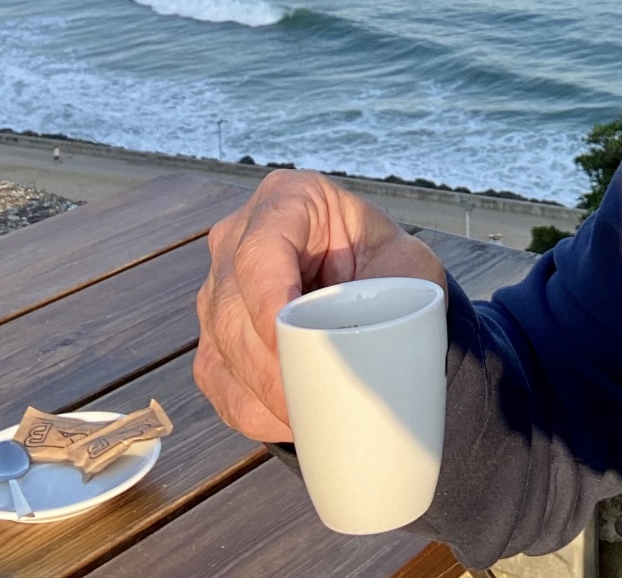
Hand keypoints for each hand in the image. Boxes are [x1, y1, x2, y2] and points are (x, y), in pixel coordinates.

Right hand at [194, 170, 447, 440]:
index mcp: (289, 200)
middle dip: (269, 364)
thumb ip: (401, 287)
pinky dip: (252, 410)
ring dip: (262, 393)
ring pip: (221, 350)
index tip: (291, 341)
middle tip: (312, 400)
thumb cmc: (387, 266)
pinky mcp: (213, 338)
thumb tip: (380, 340)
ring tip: (310, 414)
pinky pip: (218, 382)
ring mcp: (218, 289)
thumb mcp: (408, 263)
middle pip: (232, 309)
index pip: (260, 251)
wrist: (371, 287)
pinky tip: (289, 421)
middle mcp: (239, 237)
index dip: (268, 299)